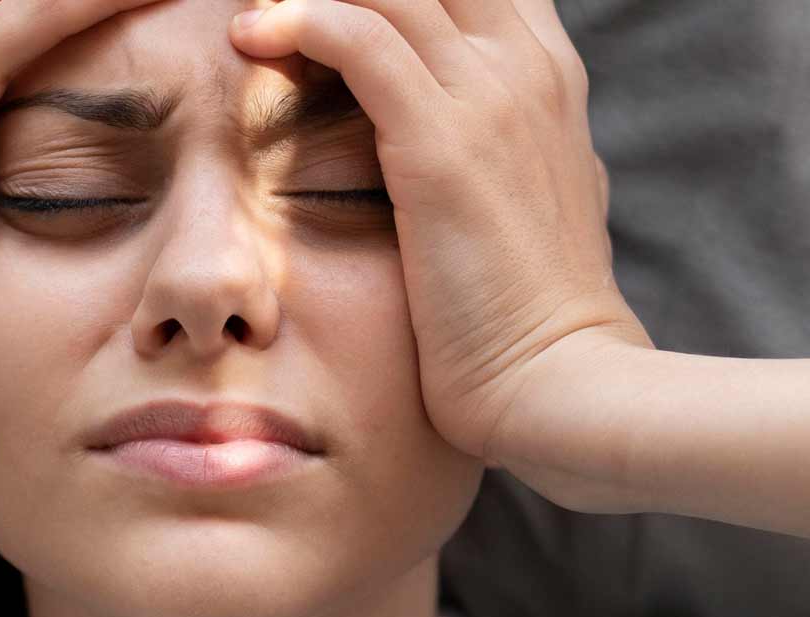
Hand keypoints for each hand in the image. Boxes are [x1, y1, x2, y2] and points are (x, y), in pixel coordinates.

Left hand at [230, 0, 650, 487]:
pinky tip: (251, 38)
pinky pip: (358, 37)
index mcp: (547, 73)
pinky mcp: (442, 143)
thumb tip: (467, 136)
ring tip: (247, 6)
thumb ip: (505, 144)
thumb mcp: (531, 198)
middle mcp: (525, 66)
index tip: (321, 2)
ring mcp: (489, 97)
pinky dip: (297, 21)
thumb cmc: (532, 314)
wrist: (562, 385)